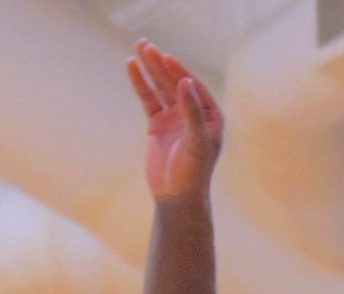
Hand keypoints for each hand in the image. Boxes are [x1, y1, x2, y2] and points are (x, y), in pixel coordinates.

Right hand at [127, 41, 221, 203]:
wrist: (176, 198)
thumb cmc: (193, 173)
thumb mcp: (196, 142)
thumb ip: (192, 112)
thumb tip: (185, 82)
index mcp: (210, 116)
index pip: (193, 88)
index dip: (179, 72)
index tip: (165, 58)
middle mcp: (194, 113)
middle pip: (175, 83)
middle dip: (161, 64)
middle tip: (146, 45)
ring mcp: (175, 117)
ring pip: (161, 88)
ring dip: (150, 69)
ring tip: (139, 48)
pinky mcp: (158, 125)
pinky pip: (149, 100)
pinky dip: (141, 84)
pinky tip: (132, 67)